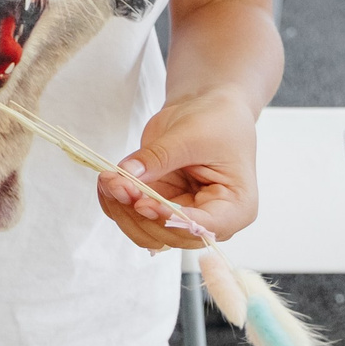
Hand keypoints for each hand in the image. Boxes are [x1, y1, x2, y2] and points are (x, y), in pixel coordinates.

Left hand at [99, 89, 260, 250]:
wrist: (207, 109)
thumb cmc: (215, 121)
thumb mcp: (189, 134)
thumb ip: (159, 157)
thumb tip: (128, 175)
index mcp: (236, 207)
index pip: (204, 227)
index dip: (171, 220)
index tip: (143, 203)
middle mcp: (210, 220)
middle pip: (169, 236)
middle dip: (138, 211)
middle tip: (115, 182)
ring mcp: (182, 216)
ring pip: (146, 232)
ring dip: (122, 210)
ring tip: (108, 179)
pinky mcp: (159, 206)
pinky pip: (132, 217)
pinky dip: (115, 202)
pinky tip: (108, 180)